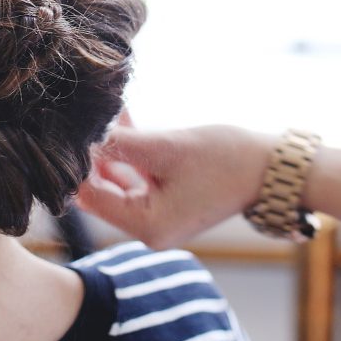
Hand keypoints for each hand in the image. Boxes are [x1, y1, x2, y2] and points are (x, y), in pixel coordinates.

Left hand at [77, 122, 275, 249]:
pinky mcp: (170, 200)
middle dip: (92, 153)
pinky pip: (139, 176)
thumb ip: (120, 145)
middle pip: (102, 190)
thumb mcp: (166, 148)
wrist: (274, 168)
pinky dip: (131, 151)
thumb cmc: (225, 160)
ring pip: (119, 178)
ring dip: (111, 147)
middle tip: (79, 118)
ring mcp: (160, 216)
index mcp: (147, 226)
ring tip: (102, 112)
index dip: (76, 164)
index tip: (65, 131)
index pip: (91, 197)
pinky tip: (122, 119)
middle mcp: (149, 229)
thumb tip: (81, 137)